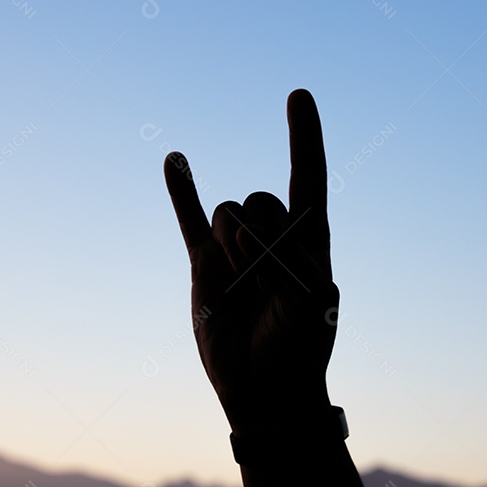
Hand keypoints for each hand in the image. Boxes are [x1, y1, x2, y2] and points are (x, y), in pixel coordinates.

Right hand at [164, 89, 338, 435]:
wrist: (264, 389)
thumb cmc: (299, 347)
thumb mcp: (313, 304)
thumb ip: (285, 260)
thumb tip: (245, 232)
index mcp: (309, 238)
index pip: (308, 176)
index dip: (304, 136)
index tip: (299, 96)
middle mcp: (273, 234)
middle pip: (259, 200)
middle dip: (260, 236)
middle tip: (268, 283)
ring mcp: (236, 249)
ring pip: (227, 214)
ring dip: (233, 248)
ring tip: (244, 287)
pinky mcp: (205, 265)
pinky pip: (190, 220)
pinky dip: (182, 190)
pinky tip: (174, 159)